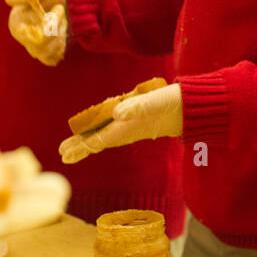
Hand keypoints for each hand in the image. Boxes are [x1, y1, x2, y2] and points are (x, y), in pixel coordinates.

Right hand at [3, 0, 67, 65]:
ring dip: (61, 34)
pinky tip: (60, 32)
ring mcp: (32, 48)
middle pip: (42, 45)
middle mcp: (22, 38)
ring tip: (60, 19)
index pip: (31, 35)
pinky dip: (61, 45)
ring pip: (49, 52)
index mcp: (16, 23)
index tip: (59, 7)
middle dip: (57, 27)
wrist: (64, 0)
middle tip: (61, 9)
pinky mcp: (43, 54)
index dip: (49, 24)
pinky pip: (54, 58)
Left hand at [57, 81, 182, 163]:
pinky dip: (102, 132)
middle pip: (98, 141)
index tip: (64, 154)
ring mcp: (133, 127)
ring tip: (73, 145)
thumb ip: (137, 107)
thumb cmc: (175, 103)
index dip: (80, 147)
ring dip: (88, 141)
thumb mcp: (156, 102)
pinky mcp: (139, 122)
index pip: (97, 140)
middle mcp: (127, 130)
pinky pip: (114, 129)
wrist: (195, 108)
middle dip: (80, 147)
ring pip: (105, 136)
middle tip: (62, 154)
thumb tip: (115, 113)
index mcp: (127, 128)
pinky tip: (98, 131)